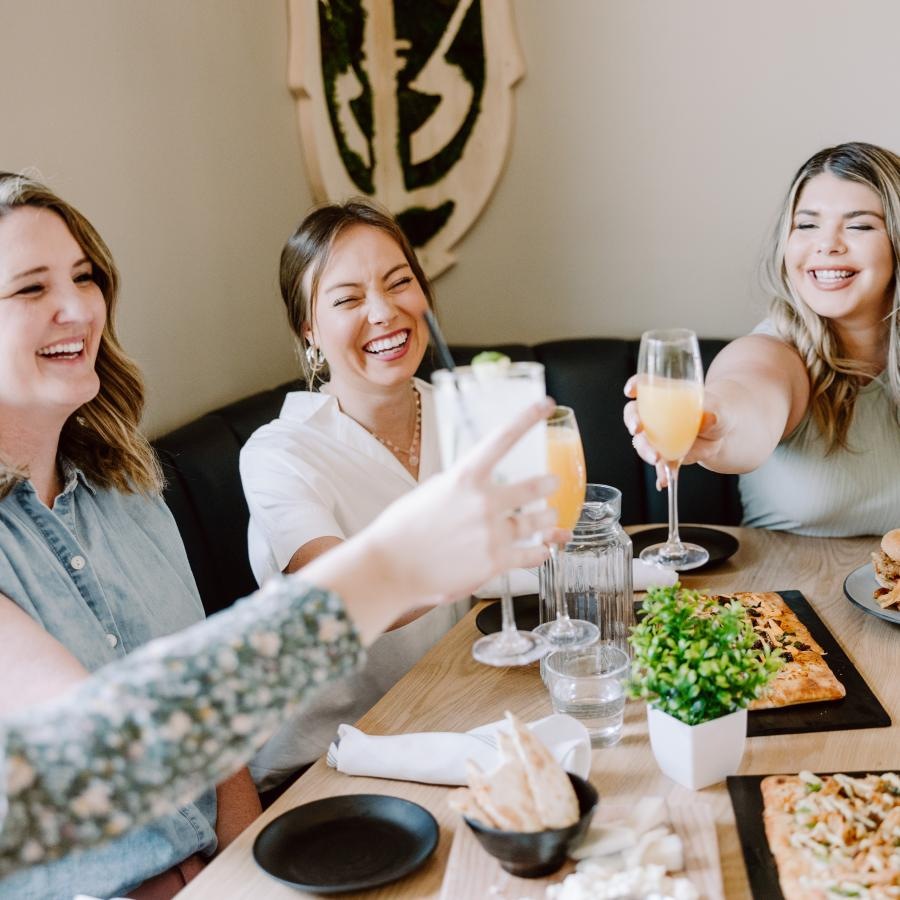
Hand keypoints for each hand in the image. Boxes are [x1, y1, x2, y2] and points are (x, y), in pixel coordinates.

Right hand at [367, 397, 566, 601]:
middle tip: (552, 483)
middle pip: (534, 487)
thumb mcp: (430, 492)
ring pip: (538, 522)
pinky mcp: (494, 563)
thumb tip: (475, 485)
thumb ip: (458, 486)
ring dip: (548, 520)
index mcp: (463, 477)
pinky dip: (540, 552)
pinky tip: (543, 551)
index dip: (527, 418)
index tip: (546, 403)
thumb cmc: (402, 530)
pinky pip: (531, 556)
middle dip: (547, 484)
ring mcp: (491, 533)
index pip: (502, 439)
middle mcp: (482, 502)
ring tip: (551, 520)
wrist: (389, 568)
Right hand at [623, 377, 725, 487]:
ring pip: (642, 441)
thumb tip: (708, 417)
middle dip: (633, 422)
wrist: (721, 434)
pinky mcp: (664, 454)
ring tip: (657, 458)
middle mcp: (654, 414)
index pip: (643, 385)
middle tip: (638, 429)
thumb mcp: (718, 409)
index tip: (631, 390)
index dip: (634, 385)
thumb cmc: (717, 412)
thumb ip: (713, 412)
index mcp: (664, 395)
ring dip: (645, 450)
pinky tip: (664, 480)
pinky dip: (660, 473)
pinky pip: (658, 464)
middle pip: (634, 414)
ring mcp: (657, 436)